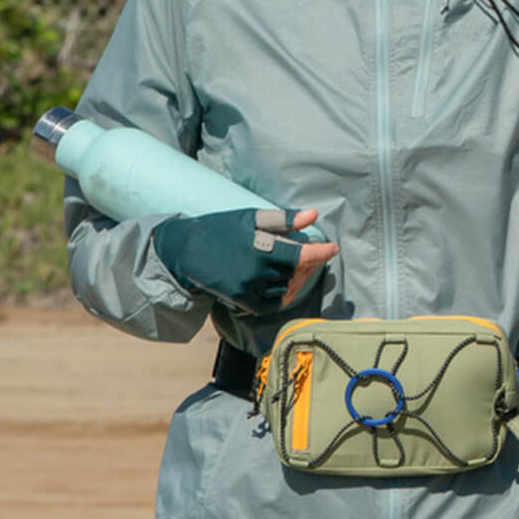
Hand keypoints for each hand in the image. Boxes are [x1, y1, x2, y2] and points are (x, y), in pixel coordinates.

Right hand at [152, 207, 338, 312]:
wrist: (185, 251)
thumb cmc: (220, 228)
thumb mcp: (250, 218)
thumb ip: (283, 219)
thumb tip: (313, 215)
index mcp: (259, 248)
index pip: (300, 255)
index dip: (320, 252)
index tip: (333, 248)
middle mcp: (255, 273)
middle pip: (295, 272)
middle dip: (310, 263)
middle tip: (316, 253)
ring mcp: (248, 290)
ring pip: (286, 288)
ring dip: (298, 278)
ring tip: (301, 265)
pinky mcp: (242, 302)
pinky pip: (272, 304)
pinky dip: (284, 294)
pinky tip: (288, 283)